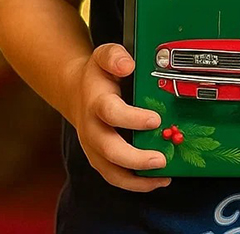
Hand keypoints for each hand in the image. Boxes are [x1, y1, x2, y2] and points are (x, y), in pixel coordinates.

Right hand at [67, 43, 170, 191]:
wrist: (76, 92)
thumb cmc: (97, 75)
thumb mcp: (103, 55)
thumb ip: (115, 56)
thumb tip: (127, 65)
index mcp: (95, 102)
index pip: (111, 113)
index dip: (132, 119)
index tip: (155, 119)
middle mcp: (92, 129)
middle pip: (110, 149)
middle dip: (136, 158)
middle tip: (161, 158)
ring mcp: (94, 148)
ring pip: (112, 171)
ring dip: (137, 179)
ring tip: (163, 176)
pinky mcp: (100, 160)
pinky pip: (116, 178)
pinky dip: (136, 184)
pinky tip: (157, 181)